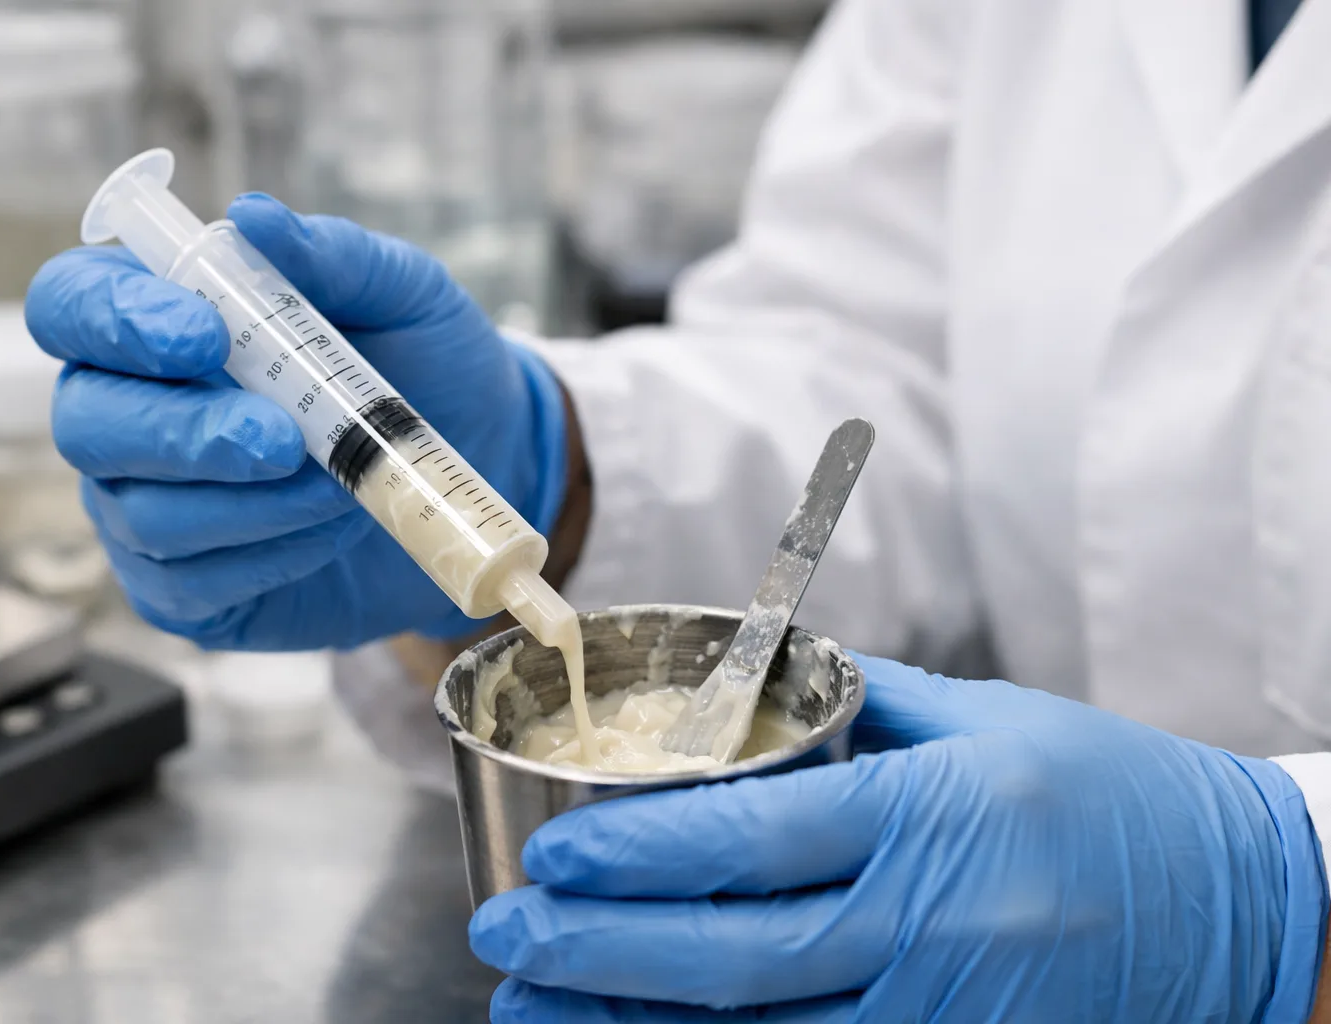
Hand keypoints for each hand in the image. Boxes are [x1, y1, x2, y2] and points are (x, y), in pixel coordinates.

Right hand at [25, 194, 568, 648]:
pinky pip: (185, 586)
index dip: (113, 321)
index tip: (204, 338)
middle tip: (280, 439)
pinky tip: (328, 532)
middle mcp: (133, 411)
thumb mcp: (405, 296)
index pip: (70, 305)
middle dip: (180, 434)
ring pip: (143, 514)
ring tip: (340, 485)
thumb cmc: (428, 367)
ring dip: (250, 504)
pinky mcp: (186, 590)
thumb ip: (334, 255)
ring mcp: (149, 505)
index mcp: (162, 320)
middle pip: (85, 422)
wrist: (486, 469)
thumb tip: (253, 216)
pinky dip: (268, 557)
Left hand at [469, 655, 1327, 1021]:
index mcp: (931, 814)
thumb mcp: (989, 720)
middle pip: (734, 955)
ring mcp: (949, 1012)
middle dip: (598, 954)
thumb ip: (859, 703)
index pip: (753, 840)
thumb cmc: (1112, 792)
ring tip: (534, 1018)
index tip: (551, 857)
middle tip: (503, 942)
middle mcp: (934, 923)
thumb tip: (750, 680)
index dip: (638, 855)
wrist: (1248, 901)